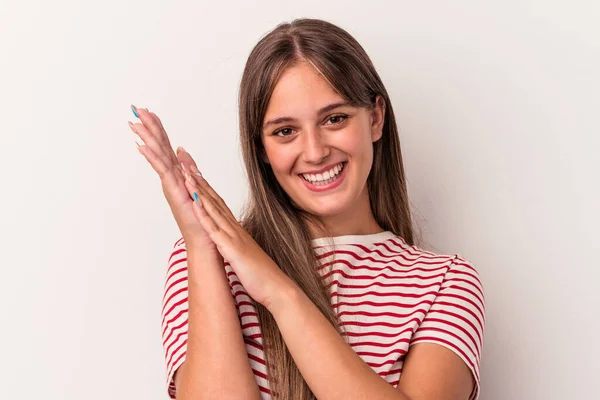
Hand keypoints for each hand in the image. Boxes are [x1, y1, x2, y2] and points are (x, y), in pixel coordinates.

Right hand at [128, 105, 215, 251]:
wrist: (204, 239)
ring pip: (157, 155)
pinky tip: (142, 146)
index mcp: (176, 174)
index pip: (165, 146)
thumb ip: (188, 167)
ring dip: (146, 138)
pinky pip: (162, 170)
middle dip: (148, 127)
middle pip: (158, 147)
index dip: (158, 129)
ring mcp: (170, 184)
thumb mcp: (196, 184)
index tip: (148, 112)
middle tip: (135, 109)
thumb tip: (181, 150)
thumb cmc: (200, 217)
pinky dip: (152, 157)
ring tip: (134, 122)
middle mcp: (170, 177)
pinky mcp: (173, 191)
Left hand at [180, 167, 292, 306]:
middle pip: (215, 200)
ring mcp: (233, 237)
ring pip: (213, 210)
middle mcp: (235, 229)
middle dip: (200, 182)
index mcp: (237, 231)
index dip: (206, 188)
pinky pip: (214, 230)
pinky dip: (204, 215)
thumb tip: (230, 243)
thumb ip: (238, 246)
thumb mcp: (246, 255)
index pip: (219, 205)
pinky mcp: (232, 249)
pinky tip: (194, 204)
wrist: (277, 287)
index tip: (195, 174)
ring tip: (186, 175)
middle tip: (187, 164)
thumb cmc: (262, 275)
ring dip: (199, 192)